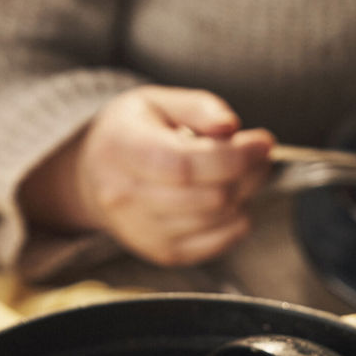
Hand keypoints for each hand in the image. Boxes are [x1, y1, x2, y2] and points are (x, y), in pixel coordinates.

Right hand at [21, 85, 274, 265]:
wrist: (92, 176)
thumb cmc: (131, 133)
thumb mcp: (157, 101)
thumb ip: (198, 107)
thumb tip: (230, 127)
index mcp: (123, 151)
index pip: (185, 165)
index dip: (233, 156)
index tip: (263, 142)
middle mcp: (127, 198)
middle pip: (207, 197)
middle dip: (247, 174)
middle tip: (259, 156)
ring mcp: (143, 232)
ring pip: (216, 221)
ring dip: (245, 196)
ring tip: (245, 174)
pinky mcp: (161, 253)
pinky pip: (215, 245)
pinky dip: (236, 224)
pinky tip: (232, 203)